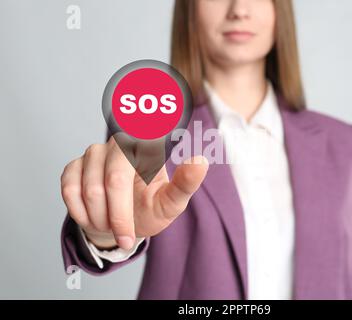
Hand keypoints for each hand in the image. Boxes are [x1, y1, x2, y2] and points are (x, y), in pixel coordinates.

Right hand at [60, 137, 208, 249]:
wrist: (121, 223)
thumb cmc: (150, 210)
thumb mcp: (172, 203)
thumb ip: (186, 184)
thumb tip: (200, 161)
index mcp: (147, 147)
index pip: (144, 147)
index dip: (141, 163)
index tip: (143, 169)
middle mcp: (120, 143)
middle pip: (114, 180)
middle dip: (118, 216)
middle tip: (125, 236)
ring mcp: (94, 153)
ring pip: (90, 189)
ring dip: (99, 217)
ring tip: (111, 223)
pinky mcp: (74, 165)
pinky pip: (69, 190)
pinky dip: (81, 213)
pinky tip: (92, 217)